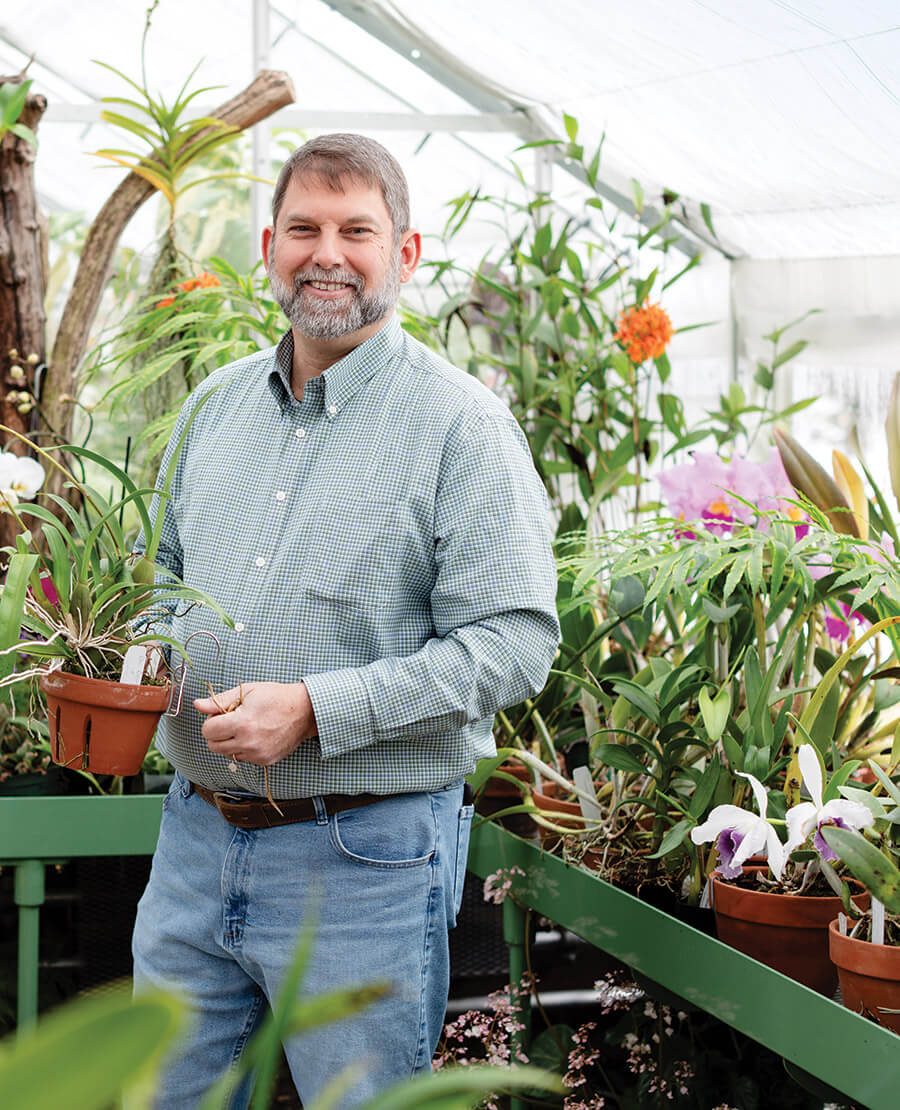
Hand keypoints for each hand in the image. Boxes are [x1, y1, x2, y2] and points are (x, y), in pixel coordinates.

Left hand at [194, 681, 316, 766]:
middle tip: (231, 721)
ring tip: (245, 728)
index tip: (222, 715)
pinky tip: (256, 736)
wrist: (305, 711)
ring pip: (227, 754)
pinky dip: (244, 748)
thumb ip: (220, 700)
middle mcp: (248, 742)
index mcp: (241, 723)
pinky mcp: (265, 761)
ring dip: (230, 742)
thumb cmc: (276, 697)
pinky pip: (243, 758)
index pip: (207, 731)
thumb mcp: (247, 691)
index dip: (211, 721)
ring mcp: (257, 754)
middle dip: (217, 733)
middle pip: (213, 746)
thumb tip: (197, 705)